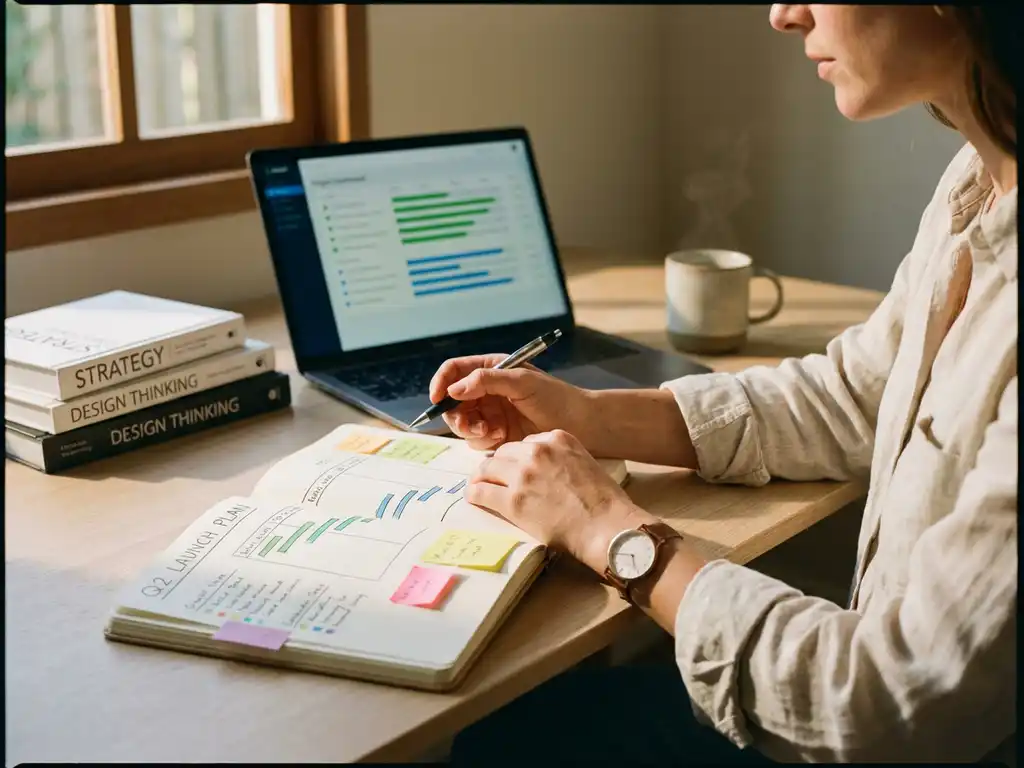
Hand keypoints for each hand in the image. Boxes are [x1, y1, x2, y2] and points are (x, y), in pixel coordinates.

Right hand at [429, 354, 593, 450]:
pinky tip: (500, 438)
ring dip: (470, 429)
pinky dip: (481, 440)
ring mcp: (489, 412)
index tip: (437, 398)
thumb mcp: (523, 381)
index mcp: (491, 368)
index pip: (454, 370)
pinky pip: (474, 439)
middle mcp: (486, 389)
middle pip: (452, 400)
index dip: (441, 382)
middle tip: (470, 425)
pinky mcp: (495, 433)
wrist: (579, 425)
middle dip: (456, 414)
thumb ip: (488, 380)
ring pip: (461, 422)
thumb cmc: (555, 397)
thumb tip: (455, 388)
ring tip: (491, 432)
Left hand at [465, 429, 656, 572]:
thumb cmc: (604, 502)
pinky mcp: (512, 500)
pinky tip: (474, 497)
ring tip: (479, 486)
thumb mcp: (586, 463)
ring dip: (482, 477)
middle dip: (499, 466)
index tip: (517, 468)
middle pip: (504, 452)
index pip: (526, 443)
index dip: (519, 458)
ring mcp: (523, 474)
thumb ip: (562, 458)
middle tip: (496, 479)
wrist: (607, 526)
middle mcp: (538, 451)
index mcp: (558, 439)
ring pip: (487, 467)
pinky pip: (481, 491)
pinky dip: (474, 493)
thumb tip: (546, 472)